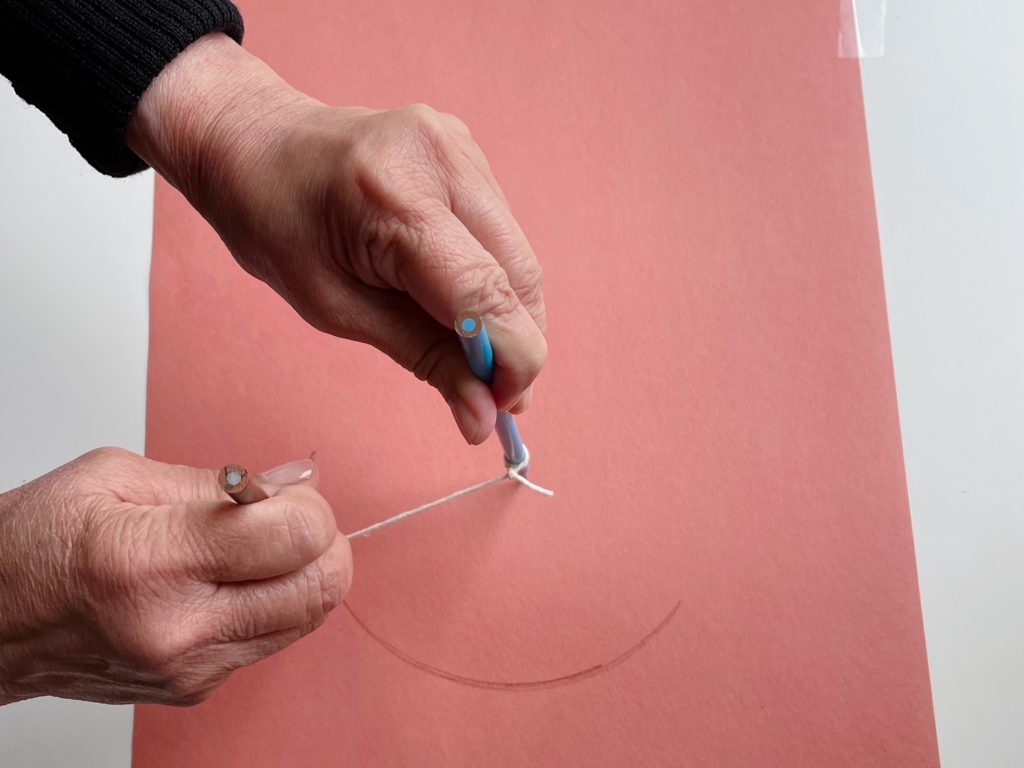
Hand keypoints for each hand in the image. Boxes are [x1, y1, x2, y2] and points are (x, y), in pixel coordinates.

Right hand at [0, 448, 349, 705]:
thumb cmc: (32, 546)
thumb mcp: (115, 477)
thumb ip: (220, 484)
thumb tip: (296, 482)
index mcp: (153, 562)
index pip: (297, 538)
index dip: (308, 506)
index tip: (284, 494)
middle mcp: (179, 628)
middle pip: (321, 587)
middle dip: (322, 541)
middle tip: (284, 519)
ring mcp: (190, 669)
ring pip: (308, 616)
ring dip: (300, 573)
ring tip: (249, 549)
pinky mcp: (195, 690)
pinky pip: (272, 637)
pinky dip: (269, 602)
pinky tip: (224, 582)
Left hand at [127, 33, 547, 445]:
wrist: (257, 143)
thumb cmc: (277, 226)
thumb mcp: (336, 309)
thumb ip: (422, 356)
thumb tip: (484, 415)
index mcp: (393, 200)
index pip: (487, 293)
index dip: (511, 361)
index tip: (502, 408)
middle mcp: (441, 159)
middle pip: (520, 276)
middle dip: (516, 344)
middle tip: (491, 394)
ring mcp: (461, 147)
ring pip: (520, 258)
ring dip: (508, 314)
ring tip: (468, 347)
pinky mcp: (469, 151)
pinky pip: (504, 235)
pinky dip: (494, 278)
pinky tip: (456, 295)